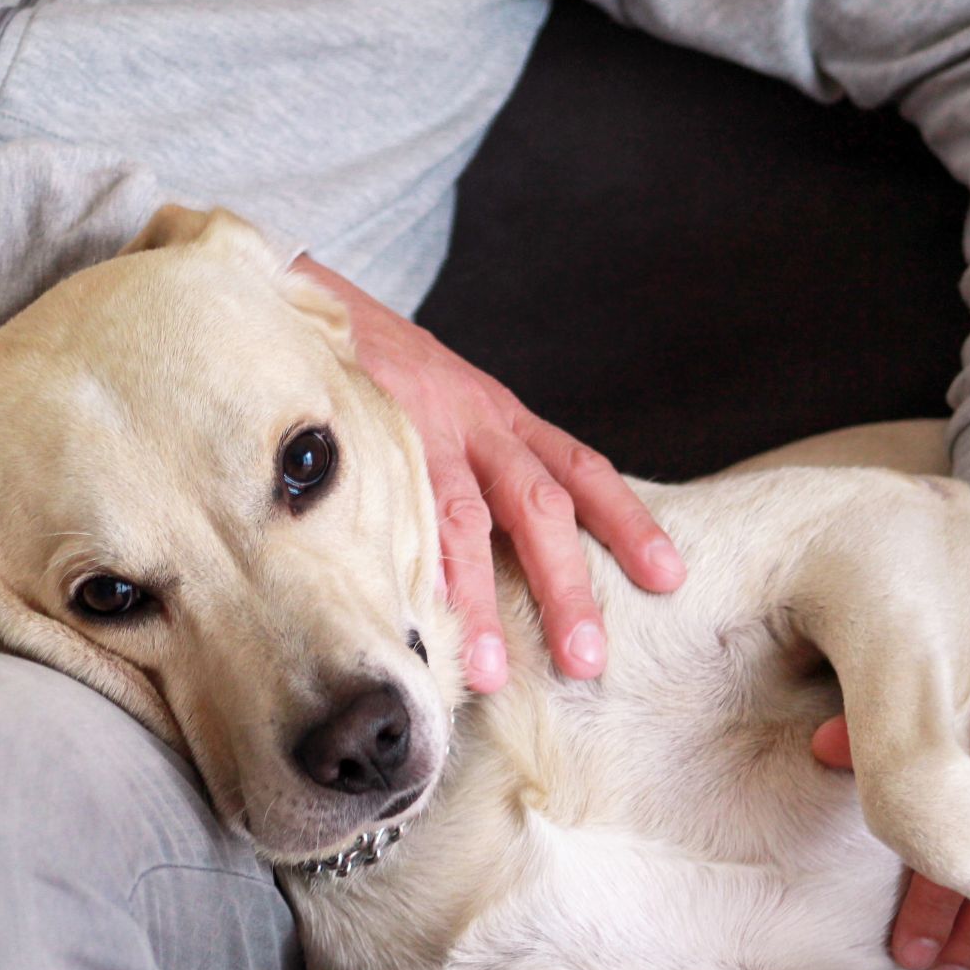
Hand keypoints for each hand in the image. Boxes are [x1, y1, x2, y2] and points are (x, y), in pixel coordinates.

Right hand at [294, 256, 685, 691]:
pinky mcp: (362, 437)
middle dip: (565, 586)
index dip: (628, 522)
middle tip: (586, 658)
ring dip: (478, 600)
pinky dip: (405, 568)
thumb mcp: (451, 403)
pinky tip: (412, 618)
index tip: (668, 577)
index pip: (582, 469)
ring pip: (462, 521)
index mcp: (503, 417)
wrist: (300, 300)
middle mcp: (473, 421)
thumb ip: (483, 465)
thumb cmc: (383, 372)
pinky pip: (390, 509)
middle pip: (537, 505)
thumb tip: (521, 559)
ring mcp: (417, 430)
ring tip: (490, 669)